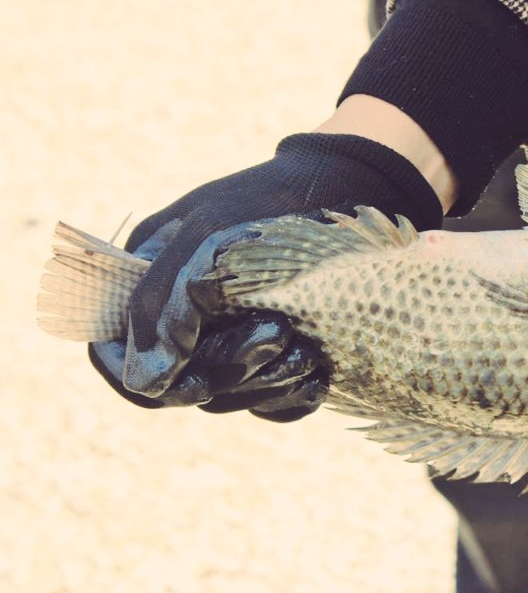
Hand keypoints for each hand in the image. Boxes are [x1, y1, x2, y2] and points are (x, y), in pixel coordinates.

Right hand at [90, 132, 443, 418]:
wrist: (347, 187)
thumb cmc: (269, 200)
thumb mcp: (207, 232)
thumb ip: (162, 300)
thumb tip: (148, 379)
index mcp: (150, 281)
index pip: (114, 349)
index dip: (141, 376)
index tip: (190, 379)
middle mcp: (186, 320)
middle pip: (180, 385)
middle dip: (228, 369)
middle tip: (278, 330)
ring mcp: (233, 341)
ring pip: (231, 398)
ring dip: (267, 380)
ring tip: (305, 342)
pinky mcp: (280, 358)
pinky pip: (276, 405)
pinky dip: (294, 394)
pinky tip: (320, 370)